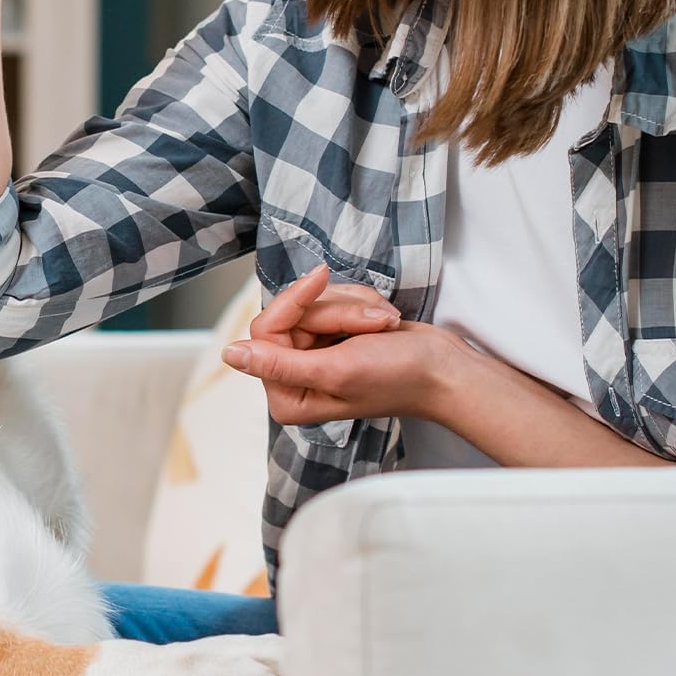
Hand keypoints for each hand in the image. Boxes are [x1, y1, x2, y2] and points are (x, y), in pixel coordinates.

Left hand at [223, 261, 456, 423]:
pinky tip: (384, 323)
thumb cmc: (398, 377)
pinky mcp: (333, 336)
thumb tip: (230, 354)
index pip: (266, 329)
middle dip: (336, 310)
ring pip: (314, 302)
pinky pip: (332, 299)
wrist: (445, 368)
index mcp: (288, 396)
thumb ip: (280, 365)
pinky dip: (361, 304)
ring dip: (354, 307)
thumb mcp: (336, 370)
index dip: (295, 302)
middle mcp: (294, 376)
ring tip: (383, 327)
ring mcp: (313, 354)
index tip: (322, 280)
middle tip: (373, 325)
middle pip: (291, 312)